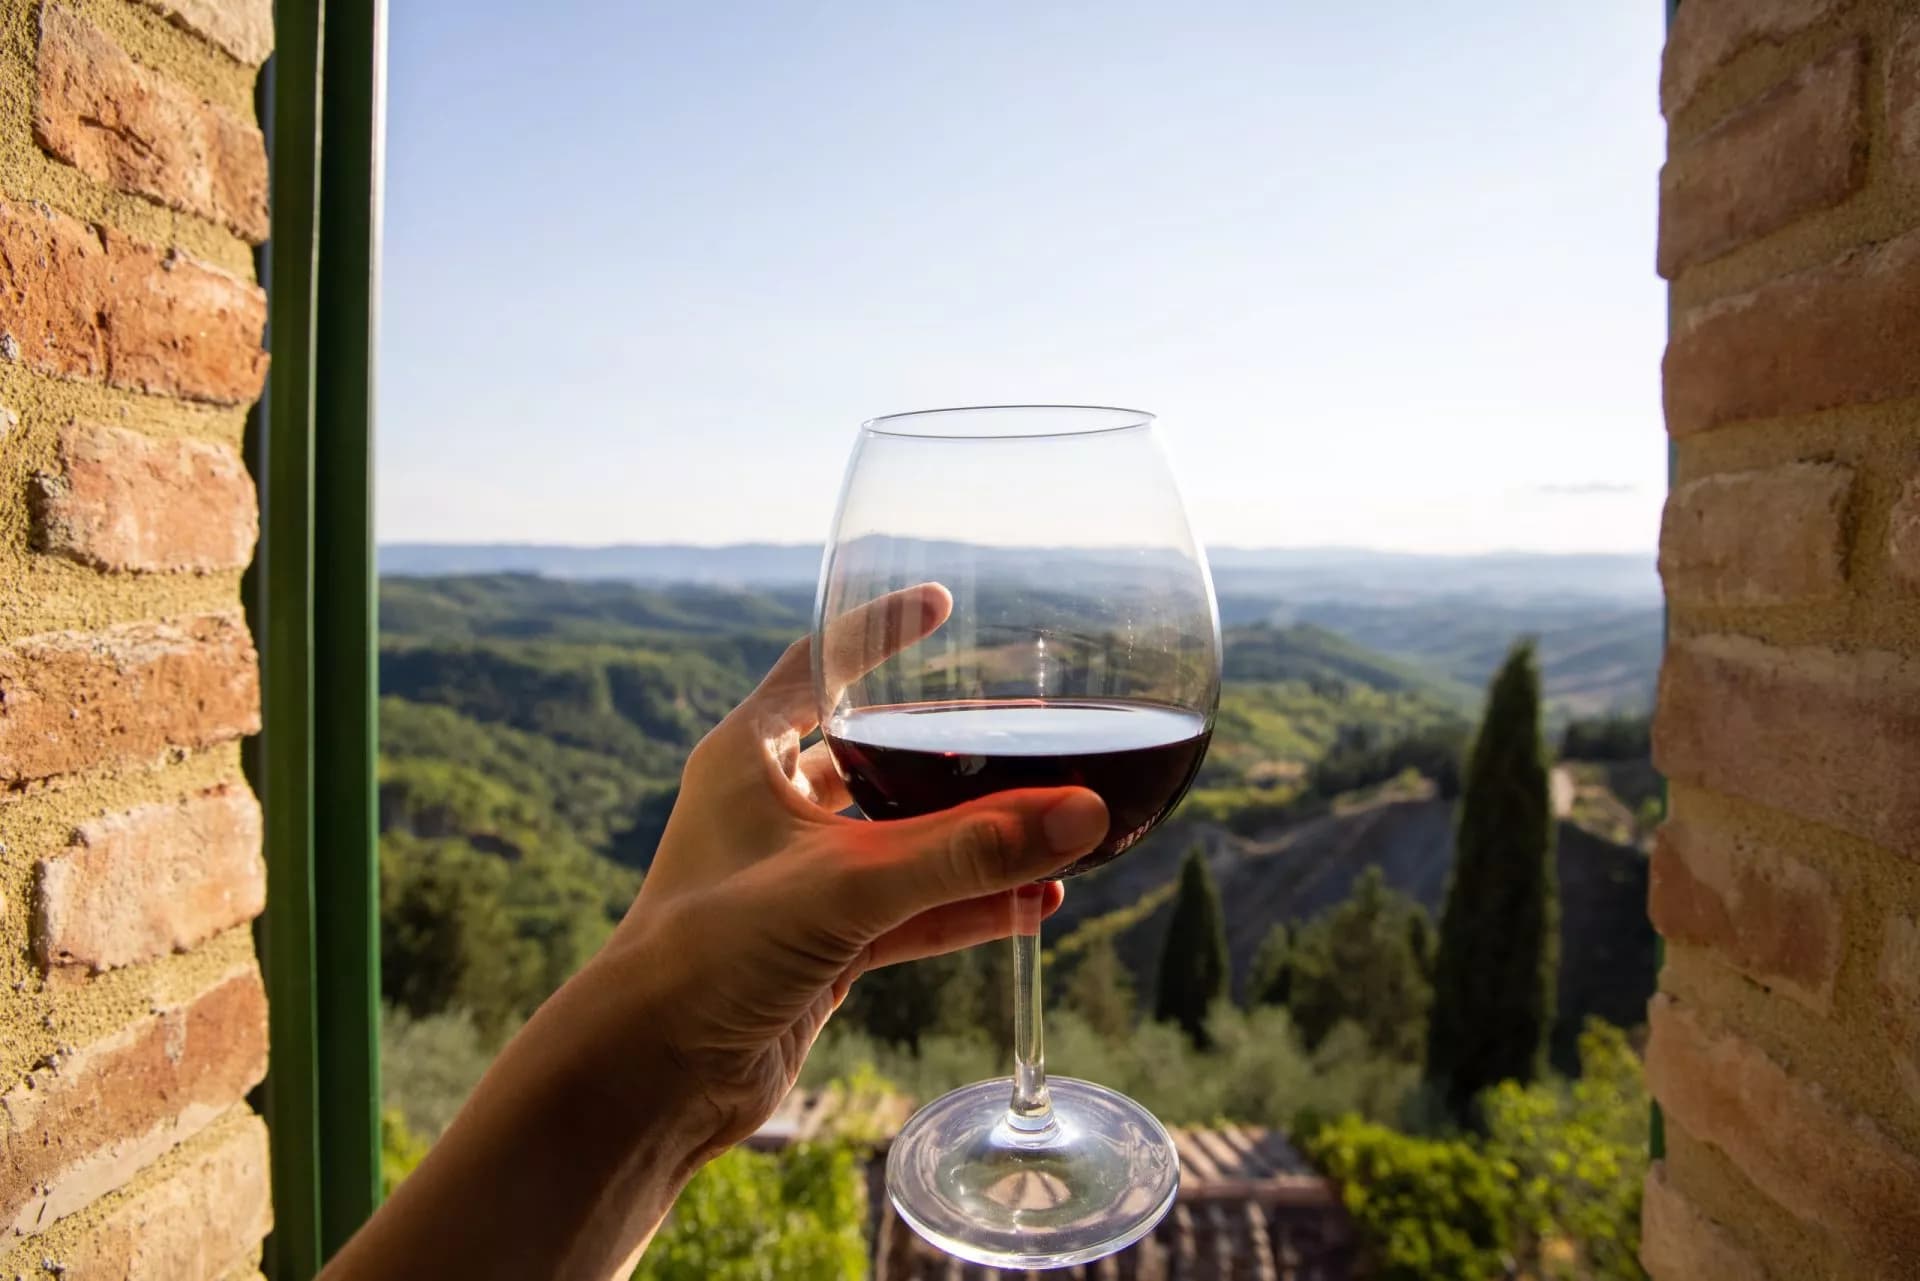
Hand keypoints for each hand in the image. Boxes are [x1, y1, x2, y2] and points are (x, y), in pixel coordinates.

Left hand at [565, 584, 1108, 1152]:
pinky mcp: (820, 945)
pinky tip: (1032, 904)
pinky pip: (909, 911)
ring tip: (1054, 828)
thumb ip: (965, 851)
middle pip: (877, 755)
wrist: (649, 1079)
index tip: (943, 607)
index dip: (879, 630)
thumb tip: (1082, 813)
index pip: (820, 663)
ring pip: (902, 842)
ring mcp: (796, 880)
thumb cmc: (709, 955)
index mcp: (748, 757)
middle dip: (950, 750)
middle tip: (1022, 728)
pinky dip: (966, 906)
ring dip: (972, 840)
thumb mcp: (845, 884)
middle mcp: (769, 808)